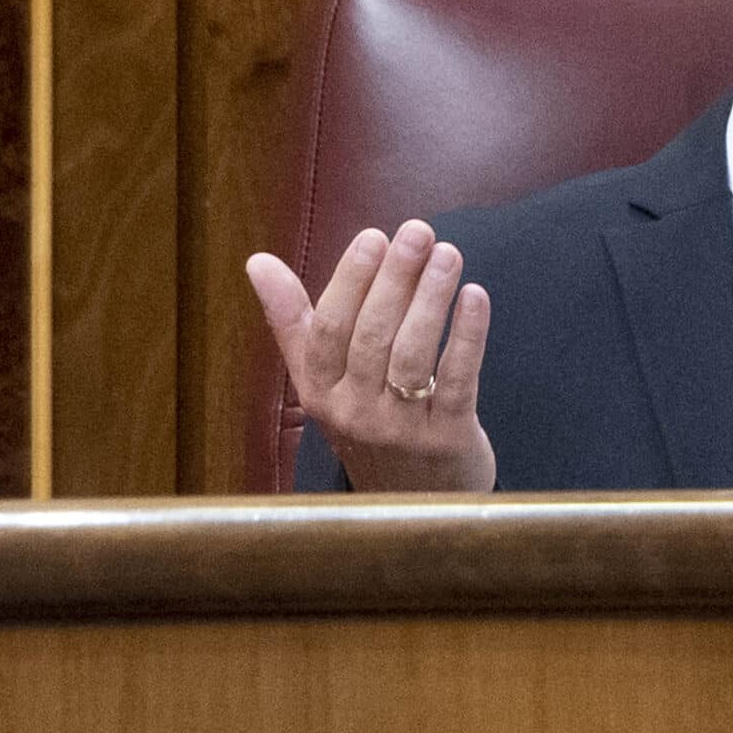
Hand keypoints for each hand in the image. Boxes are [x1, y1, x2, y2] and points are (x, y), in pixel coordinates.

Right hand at [247, 220, 495, 490]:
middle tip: (418, 231)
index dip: (349, 281)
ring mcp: (399, 429)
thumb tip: (257, 261)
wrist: (414, 501)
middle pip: (371, 336)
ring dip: (431, 299)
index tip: (373, 236)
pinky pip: (455, 380)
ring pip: (411, 355)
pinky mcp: (446, 438)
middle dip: (395, 278)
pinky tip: (476, 296)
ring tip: (448, 253)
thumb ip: (294, 321)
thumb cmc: (368, 421)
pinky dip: (466, 336)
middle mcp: (352, 413)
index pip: (326, 330)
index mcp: (319, 393)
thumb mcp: (322, 381)